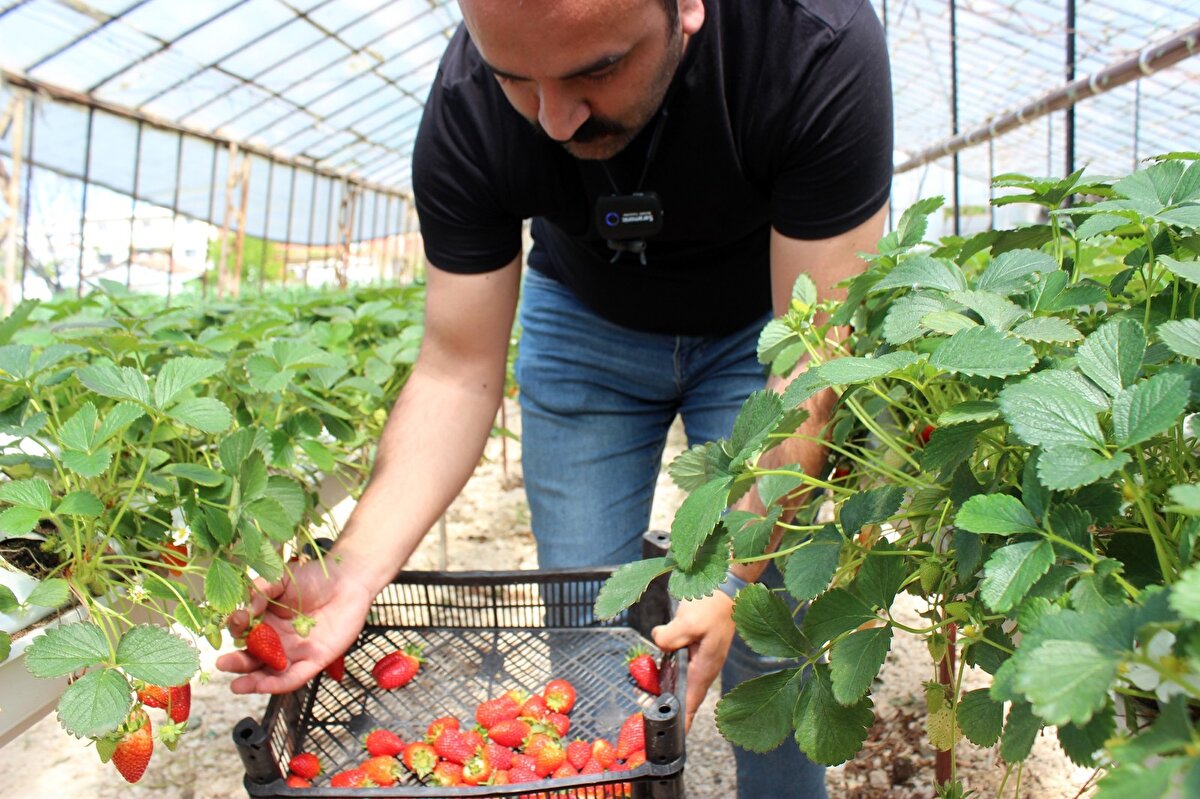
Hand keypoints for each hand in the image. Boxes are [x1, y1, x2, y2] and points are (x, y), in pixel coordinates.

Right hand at [215, 557, 374, 693]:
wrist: (347, 579)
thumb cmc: (314, 577)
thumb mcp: (280, 579)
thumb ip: (260, 591)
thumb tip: (244, 611)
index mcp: (265, 621)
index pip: (244, 632)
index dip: (236, 630)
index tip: (235, 622)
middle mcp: (277, 640)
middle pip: (252, 658)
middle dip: (237, 664)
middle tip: (223, 664)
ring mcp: (294, 652)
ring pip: (269, 673)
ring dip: (253, 682)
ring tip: (237, 686)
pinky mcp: (314, 661)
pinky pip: (294, 677)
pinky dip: (278, 684)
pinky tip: (264, 686)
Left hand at [651, 592, 736, 730]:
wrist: (726, 584)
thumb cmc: (713, 605)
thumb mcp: (690, 621)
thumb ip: (671, 637)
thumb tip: (658, 643)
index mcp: (704, 668)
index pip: (692, 704)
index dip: (682, 723)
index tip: (671, 739)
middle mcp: (702, 667)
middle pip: (682, 694)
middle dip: (666, 706)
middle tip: (644, 714)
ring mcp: (698, 657)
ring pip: (677, 678)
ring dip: (663, 685)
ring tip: (644, 694)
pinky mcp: (693, 645)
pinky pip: (676, 660)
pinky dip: (664, 663)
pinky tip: (650, 662)